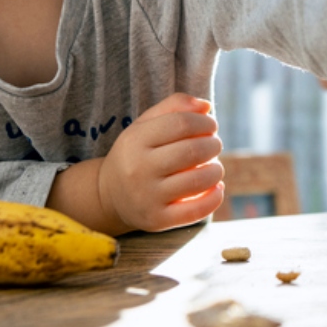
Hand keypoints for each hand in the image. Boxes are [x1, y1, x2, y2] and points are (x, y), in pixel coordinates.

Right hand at [94, 93, 223, 233]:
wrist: (109, 195)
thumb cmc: (137, 154)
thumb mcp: (145, 124)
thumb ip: (174, 107)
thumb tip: (206, 106)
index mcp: (135, 140)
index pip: (181, 123)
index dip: (204, 122)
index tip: (211, 125)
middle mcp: (139, 169)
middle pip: (192, 152)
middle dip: (213, 145)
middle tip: (214, 145)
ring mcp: (147, 197)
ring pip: (198, 181)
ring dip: (216, 170)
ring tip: (214, 167)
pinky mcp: (157, 220)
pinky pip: (195, 211)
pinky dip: (215, 198)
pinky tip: (217, 188)